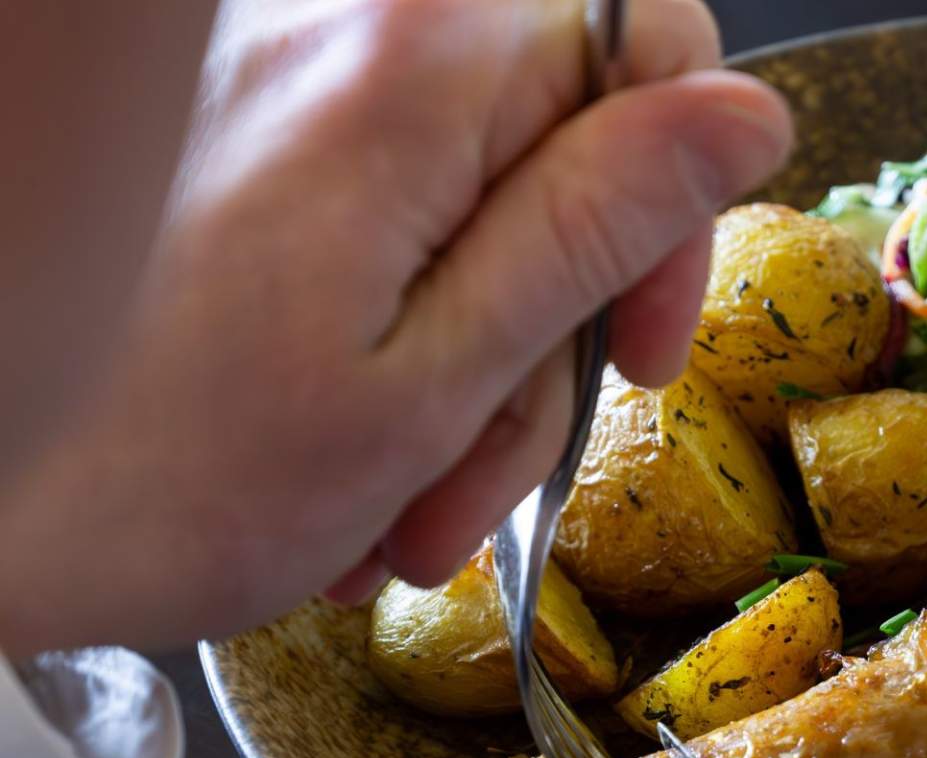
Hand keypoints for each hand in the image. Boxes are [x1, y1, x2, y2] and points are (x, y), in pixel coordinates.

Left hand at [0, 0, 790, 653]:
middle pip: (557, 135)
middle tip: (480, 475)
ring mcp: (268, 71)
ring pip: (467, 193)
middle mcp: (338, 22)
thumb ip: (599, 230)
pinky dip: (379, 331)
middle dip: (545, 324)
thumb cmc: (146, 472)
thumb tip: (743, 118)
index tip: (637, 343)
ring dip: (455, 365)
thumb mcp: (429, 380)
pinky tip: (334, 451)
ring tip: (384, 502)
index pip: (651, 38)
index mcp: (414, 63)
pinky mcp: (222, 128)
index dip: (678, 203)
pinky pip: (373, 205)